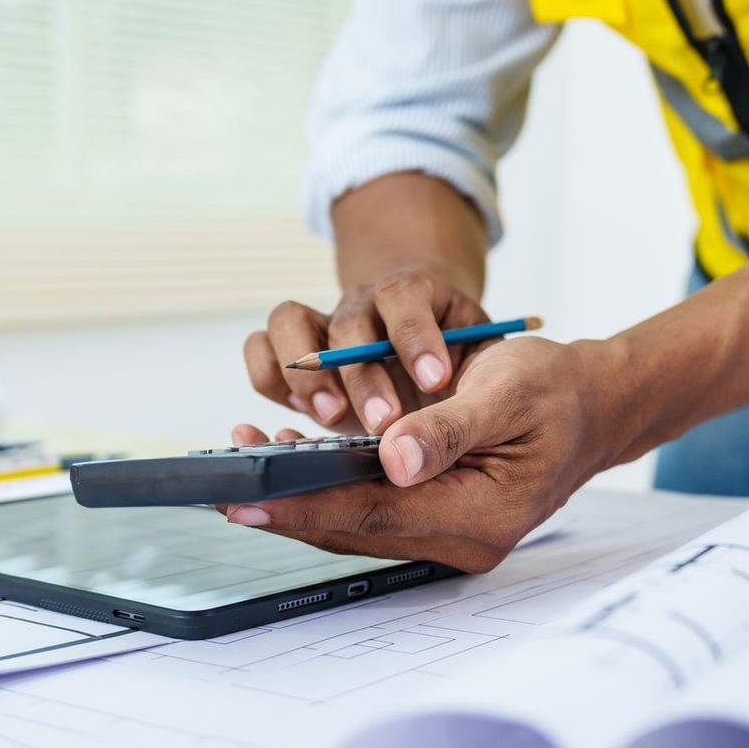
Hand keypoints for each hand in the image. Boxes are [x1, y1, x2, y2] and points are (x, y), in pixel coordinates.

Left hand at [222, 336, 625, 573]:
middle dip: (287, 503)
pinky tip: (293, 455)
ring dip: (301, 494)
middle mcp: (461, 536)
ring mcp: (449, 530)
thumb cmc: (558, 391)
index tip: (245, 498)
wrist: (596, 402)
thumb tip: (395, 460)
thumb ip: (449, 428)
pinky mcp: (437, 512)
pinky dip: (328, 485)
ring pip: (357, 520)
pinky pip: (371, 508)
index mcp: (481, 516)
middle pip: (355, 528)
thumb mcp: (509, 392)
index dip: (304, 507)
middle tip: (221, 479)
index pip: (373, 516)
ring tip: (245, 456)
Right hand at [243, 269, 491, 434]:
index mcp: (417, 296)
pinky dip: (269, 379)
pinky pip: (260, 348)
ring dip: (305, 372)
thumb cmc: (467, 369)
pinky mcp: (299, 361)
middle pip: (349, 323)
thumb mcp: (488, 374)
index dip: (414, 333)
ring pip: (289, 321)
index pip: (405, 294)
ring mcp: (325, 329)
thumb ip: (464, 408)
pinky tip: (299, 419)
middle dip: (364, 376)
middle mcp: (365, 307)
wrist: (440, 353)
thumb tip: (415, 453)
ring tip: (330, 417)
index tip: (435, 380)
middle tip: (385, 422)